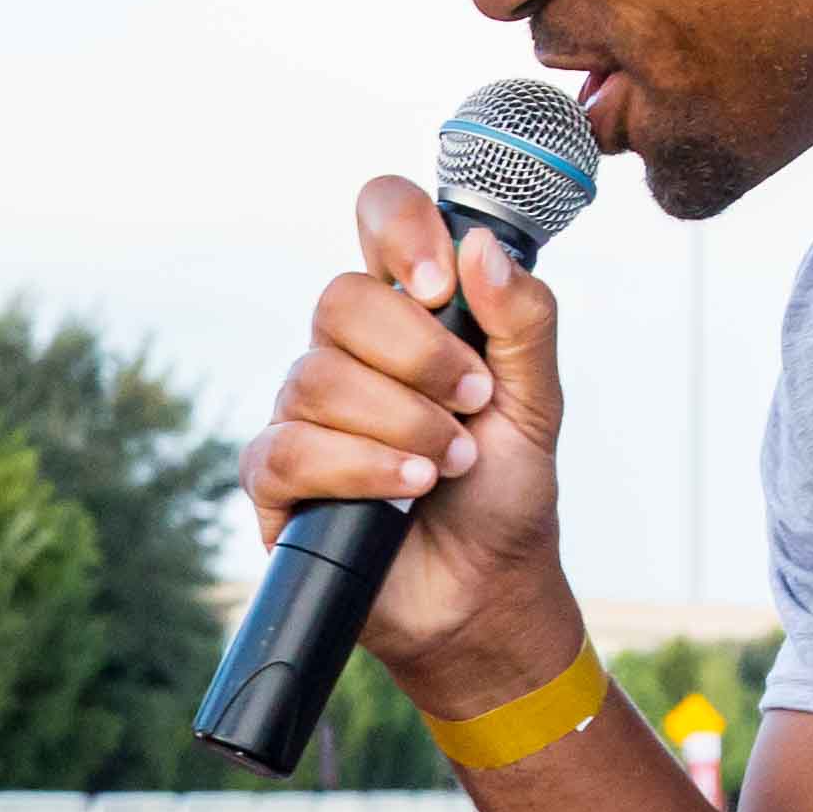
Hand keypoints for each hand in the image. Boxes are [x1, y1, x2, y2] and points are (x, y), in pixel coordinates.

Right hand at [238, 173, 582, 717]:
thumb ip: (522, 322)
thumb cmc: (505, 493)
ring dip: (402, 424)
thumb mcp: (537, 402)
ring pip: (318, 379)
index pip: (379, 218)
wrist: (483, 593)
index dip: (402, 230)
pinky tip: (405, 490)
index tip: (441, 286)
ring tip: (448, 466)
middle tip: (471, 403)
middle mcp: (346, 350)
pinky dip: (360, 468)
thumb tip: (481, 249)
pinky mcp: (275, 477)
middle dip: (417, 356)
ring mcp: (303, 412)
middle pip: (339, 299)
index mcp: (409, 312)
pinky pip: (291, 449)